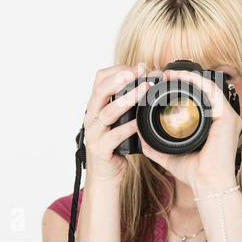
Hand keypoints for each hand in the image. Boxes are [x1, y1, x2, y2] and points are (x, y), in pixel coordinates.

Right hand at [83, 65, 149, 185]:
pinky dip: (127, 128)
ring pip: (107, 112)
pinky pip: (114, 136)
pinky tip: (139, 122)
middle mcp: (92, 117)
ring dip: (127, 99)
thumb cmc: (114, 144)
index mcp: (96, 106)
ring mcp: (94, 133)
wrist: (105, 174)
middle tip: (139, 71)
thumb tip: (149, 83)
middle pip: (100, 91)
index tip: (138, 67)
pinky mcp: (100, 149)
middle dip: (120, 78)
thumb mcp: (118, 120)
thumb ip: (127, 103)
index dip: (118, 70)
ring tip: (144, 90)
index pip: (100, 79)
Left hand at [138, 70, 241, 189]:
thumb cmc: (195, 173)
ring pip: (208, 87)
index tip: (163, 84)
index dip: (182, 88)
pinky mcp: (229, 117)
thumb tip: (140, 136)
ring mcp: (227, 116)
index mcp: (212, 125)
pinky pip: (214, 91)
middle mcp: (222, 118)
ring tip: (170, 73)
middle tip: (164, 75)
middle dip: (184, 79)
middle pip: (203, 90)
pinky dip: (198, 82)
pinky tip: (183, 77)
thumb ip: (155, 146)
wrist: (208, 184)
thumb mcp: (169, 155)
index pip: (198, 99)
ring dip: (189, 77)